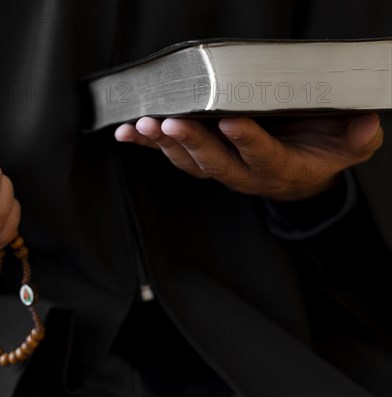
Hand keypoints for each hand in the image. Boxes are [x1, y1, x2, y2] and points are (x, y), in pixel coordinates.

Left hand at [115, 114, 383, 200]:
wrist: (294, 178)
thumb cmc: (317, 155)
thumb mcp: (346, 149)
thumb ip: (355, 140)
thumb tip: (364, 125)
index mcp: (277, 169)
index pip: (261, 155)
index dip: (247, 140)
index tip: (231, 121)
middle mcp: (242, 173)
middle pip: (214, 161)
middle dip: (191, 142)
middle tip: (171, 123)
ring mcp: (218, 168)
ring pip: (187, 161)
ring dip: (163, 143)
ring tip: (144, 125)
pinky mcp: (201, 159)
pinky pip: (170, 154)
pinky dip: (148, 144)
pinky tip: (127, 133)